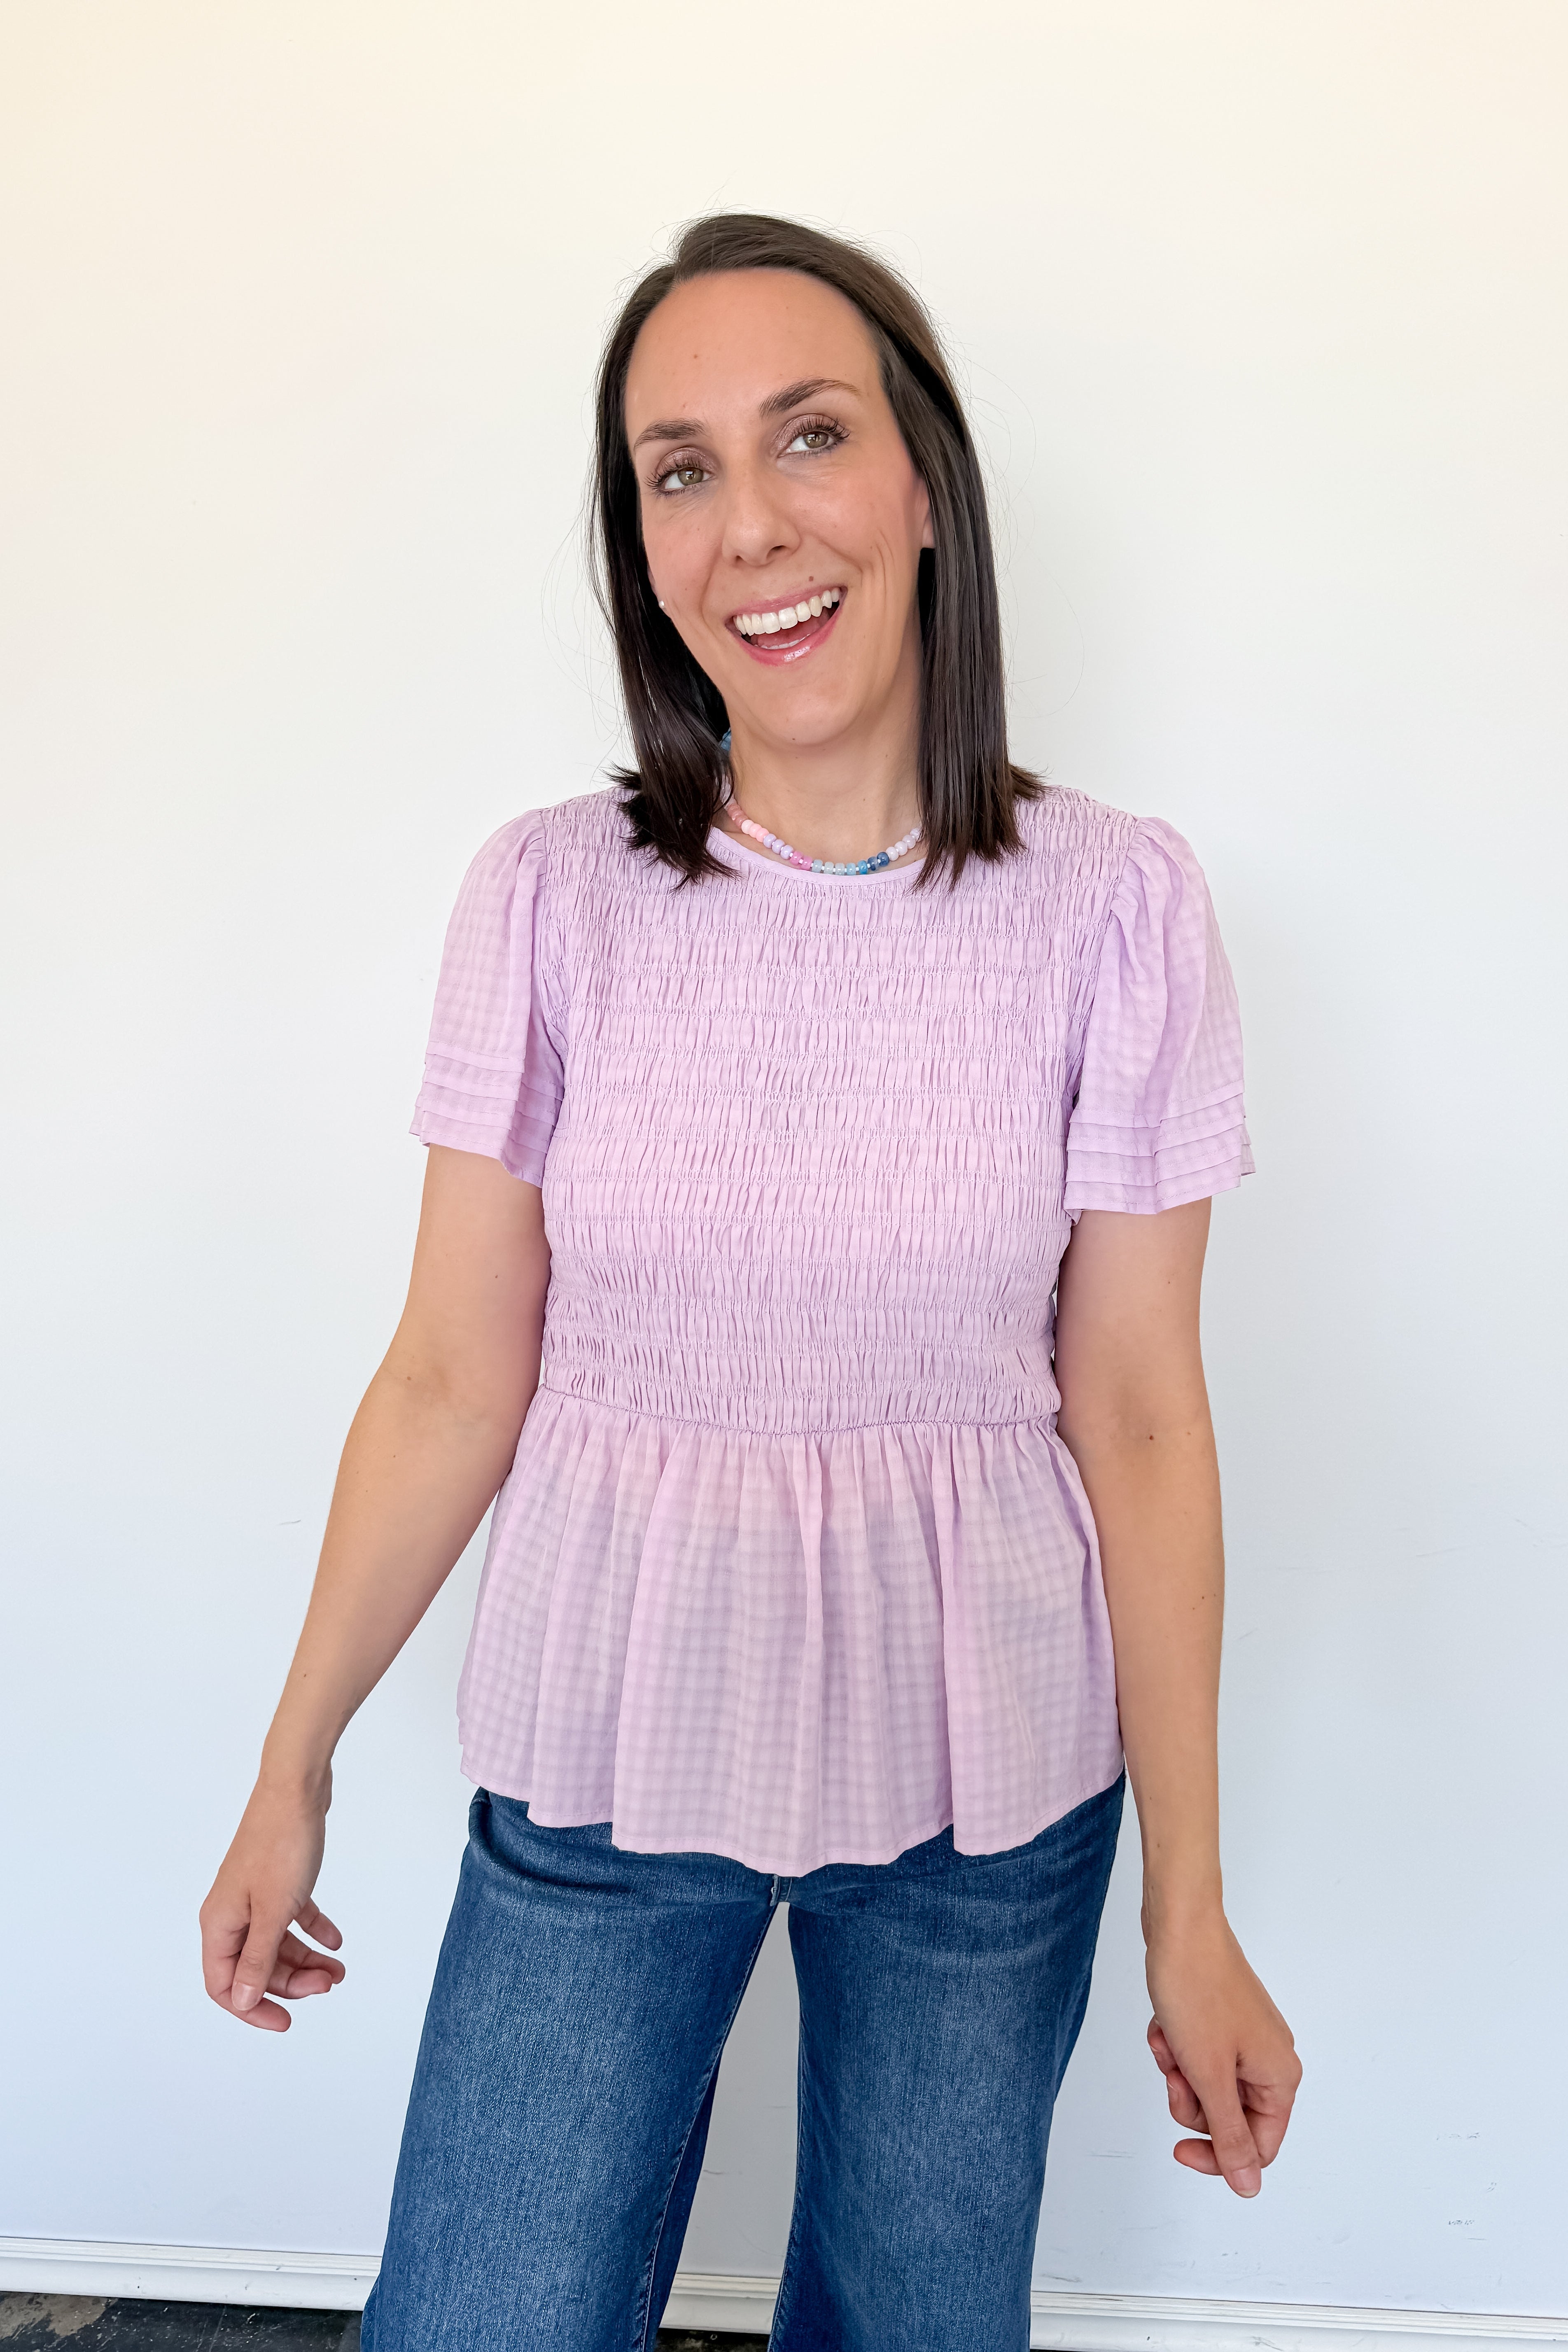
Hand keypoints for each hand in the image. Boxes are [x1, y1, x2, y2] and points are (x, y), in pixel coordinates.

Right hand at [199, 1778, 344, 2031]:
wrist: (297, 1788)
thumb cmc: (281, 1845)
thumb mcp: (273, 1911)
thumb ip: (258, 1959)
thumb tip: (240, 2001)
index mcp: (219, 1923)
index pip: (223, 1984)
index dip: (251, 2008)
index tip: (285, 2022)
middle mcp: (232, 1912)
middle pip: (255, 1966)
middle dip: (291, 1982)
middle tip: (329, 1984)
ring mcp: (254, 1895)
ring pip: (276, 1943)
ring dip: (306, 1960)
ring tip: (338, 1970)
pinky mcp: (278, 1879)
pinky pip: (291, 1917)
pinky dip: (312, 1930)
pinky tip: (334, 1941)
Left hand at [1144, 1907, 1299, 2195]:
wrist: (1180, 1926)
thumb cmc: (1197, 1991)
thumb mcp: (1210, 2076)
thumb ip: (1230, 2135)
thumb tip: (1248, 2186)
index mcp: (1280, 2078)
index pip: (1257, 2149)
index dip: (1216, 2155)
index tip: (1178, 2146)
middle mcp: (1269, 2060)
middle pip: (1227, 2118)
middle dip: (1191, 2100)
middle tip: (1178, 2069)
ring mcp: (1245, 2039)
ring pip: (1206, 2086)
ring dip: (1178, 2070)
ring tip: (1169, 2038)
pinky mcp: (1221, 2021)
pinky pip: (1196, 2056)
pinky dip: (1175, 2046)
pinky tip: (1165, 2024)